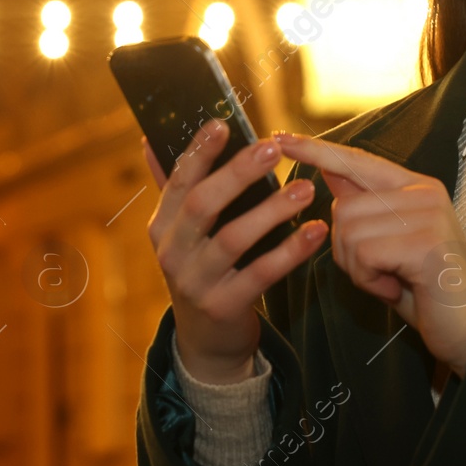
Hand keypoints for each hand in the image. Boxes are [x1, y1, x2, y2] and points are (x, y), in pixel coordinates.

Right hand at [141, 120, 329, 383]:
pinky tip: (315, 231)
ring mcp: (196, 282)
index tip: (222, 123)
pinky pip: (261, 274)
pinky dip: (290, 252)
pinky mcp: (224, 306)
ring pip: (233, 239)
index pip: (177, 181)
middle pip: (202, 205)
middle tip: (272, 149)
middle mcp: (173, 252)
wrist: (205, 341)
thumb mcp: (180, 233)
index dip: (198, 152)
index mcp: (162, 226)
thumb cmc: (201, 270)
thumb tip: (150, 139)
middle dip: (237, 173)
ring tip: (305, 189)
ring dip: (271, 211)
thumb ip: (171, 187)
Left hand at [273, 131, 465, 376]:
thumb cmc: (425, 289)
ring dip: (359, 268)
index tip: (281, 137)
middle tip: (382, 272)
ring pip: (348, 232)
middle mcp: (423, 192)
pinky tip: (396, 289)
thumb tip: (329, 171)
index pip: (356, 160)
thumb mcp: (388, 242)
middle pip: (343, 208)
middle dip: (347, 250)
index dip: (317, 150)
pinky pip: (365, 255)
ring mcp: (428, 214)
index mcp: (415, 187)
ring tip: (392, 280)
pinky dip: (370, 280)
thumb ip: (364, 205)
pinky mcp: (426, 242)